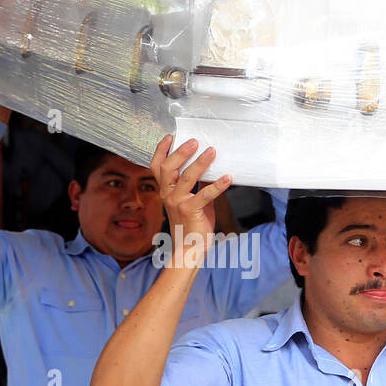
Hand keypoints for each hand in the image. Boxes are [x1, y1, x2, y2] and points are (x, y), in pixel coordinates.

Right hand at [150, 135, 230, 270]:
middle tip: (195, 141)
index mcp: (166, 191)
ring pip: (186, 177)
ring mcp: (177, 203)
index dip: (161, 151)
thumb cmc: (192, 224)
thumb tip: (210, 167)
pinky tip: (228, 178)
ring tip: (212, 151)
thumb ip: (198, 185)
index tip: (170, 137)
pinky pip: (205, 195)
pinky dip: (218, 185)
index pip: (157, 167)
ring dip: (200, 162)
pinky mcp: (190, 211)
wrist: (190, 249)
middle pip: (168, 168)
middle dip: (181, 152)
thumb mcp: (193, 200)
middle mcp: (167, 195)